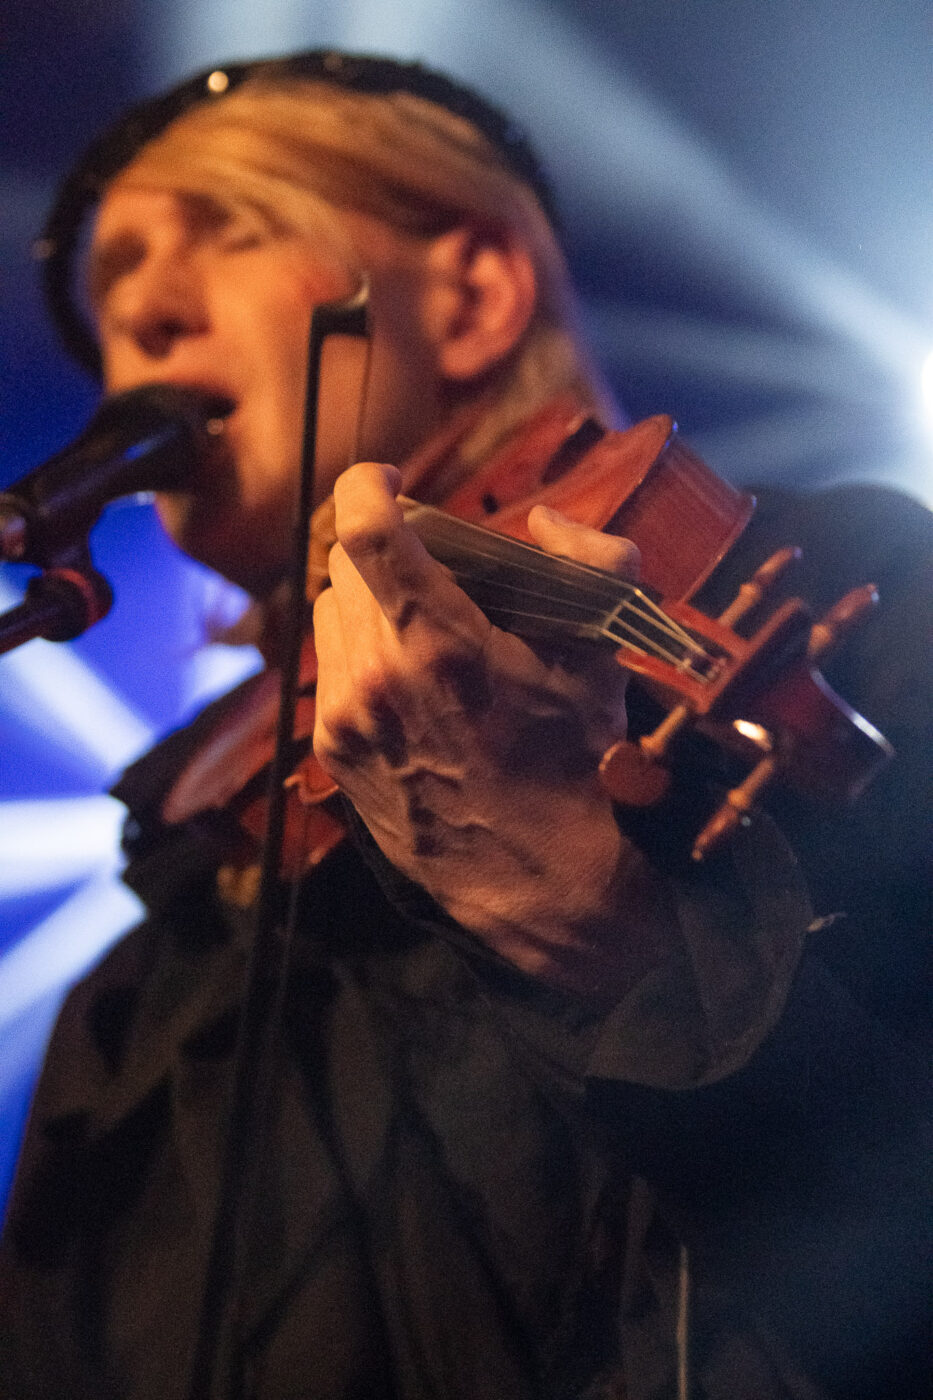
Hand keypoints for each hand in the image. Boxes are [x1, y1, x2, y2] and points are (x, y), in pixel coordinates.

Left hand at [312, 463, 672, 997]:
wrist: (536, 877)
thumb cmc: (573, 764)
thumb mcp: (602, 658)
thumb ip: (594, 563)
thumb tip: (546, 518)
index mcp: (438, 644)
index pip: (363, 528)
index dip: (368, 482)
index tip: (390, 478)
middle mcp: (375, 678)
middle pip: (345, 567)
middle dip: (384, 550)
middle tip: (429, 564)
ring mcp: (346, 718)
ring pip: (329, 615)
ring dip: (366, 602)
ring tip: (418, 625)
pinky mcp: (333, 751)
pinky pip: (327, 669)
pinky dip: (359, 654)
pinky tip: (406, 680)